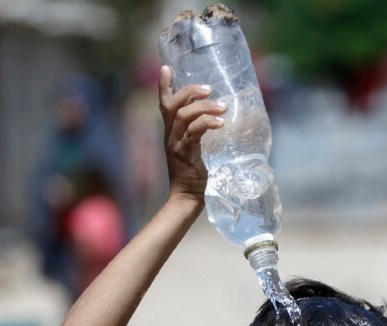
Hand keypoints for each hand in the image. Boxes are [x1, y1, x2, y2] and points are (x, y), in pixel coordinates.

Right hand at [158, 65, 225, 202]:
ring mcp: (176, 144)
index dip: (164, 86)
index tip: (167, 68)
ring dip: (205, 107)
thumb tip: (218, 119)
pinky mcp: (185, 153)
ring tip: (222, 108)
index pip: (164, 105)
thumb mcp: (194, 149)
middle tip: (210, 90)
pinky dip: (208, 123)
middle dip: (190, 92)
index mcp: (171, 133)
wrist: (187, 197)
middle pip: (174, 105)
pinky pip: (195, 131)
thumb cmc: (193, 175)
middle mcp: (170, 136)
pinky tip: (220, 123)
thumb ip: (198, 134)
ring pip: (185, 115)